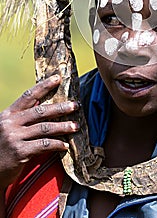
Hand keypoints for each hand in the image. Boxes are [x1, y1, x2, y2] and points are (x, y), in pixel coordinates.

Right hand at [0, 74, 79, 189]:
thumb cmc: (3, 146)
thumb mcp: (8, 126)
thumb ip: (23, 115)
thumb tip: (42, 101)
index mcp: (9, 114)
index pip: (29, 95)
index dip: (44, 86)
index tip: (58, 78)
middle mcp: (10, 123)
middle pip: (41, 111)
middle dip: (61, 108)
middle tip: (76, 105)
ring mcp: (15, 137)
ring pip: (45, 128)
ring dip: (63, 127)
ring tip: (75, 126)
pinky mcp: (20, 152)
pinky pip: (44, 144)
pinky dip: (57, 144)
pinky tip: (65, 145)